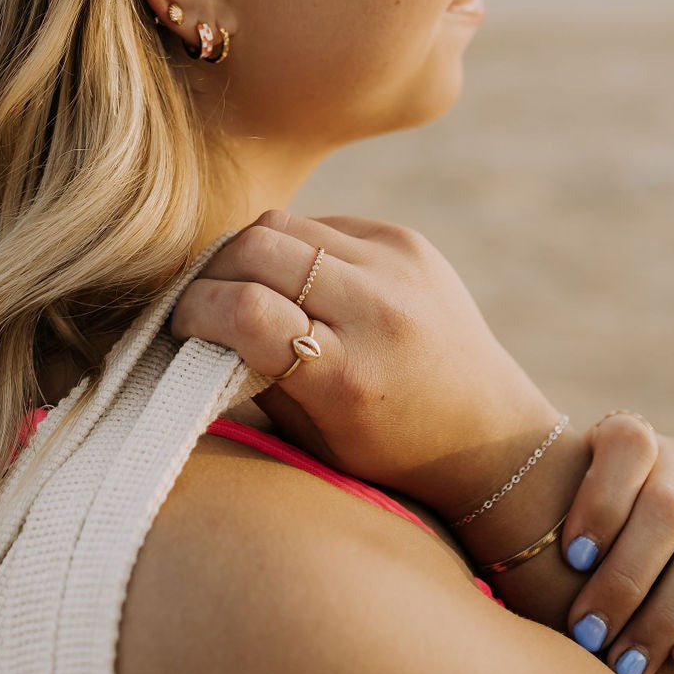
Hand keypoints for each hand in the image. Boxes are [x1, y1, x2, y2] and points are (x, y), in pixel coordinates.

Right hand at [170, 209, 558, 510]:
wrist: (490, 434)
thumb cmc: (388, 451)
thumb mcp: (311, 436)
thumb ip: (252, 373)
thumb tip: (197, 327)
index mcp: (349, 376)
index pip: (245, 311)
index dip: (195, 310)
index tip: (182, 326)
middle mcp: (377, 310)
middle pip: (255, 248)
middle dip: (211, 273)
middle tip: (204, 302)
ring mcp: (397, 264)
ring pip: (282, 224)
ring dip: (247, 253)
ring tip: (244, 286)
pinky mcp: (407, 241)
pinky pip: (321, 223)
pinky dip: (294, 247)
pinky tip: (298, 280)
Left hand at [563, 412, 673, 673]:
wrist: (614, 528)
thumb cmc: (564, 512)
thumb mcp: (554, 493)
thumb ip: (547, 504)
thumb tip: (516, 541)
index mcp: (631, 437)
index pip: (628, 446)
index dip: (603, 500)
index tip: (572, 558)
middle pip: (666, 509)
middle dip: (625, 577)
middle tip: (586, 630)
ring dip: (664, 613)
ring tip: (623, 661)